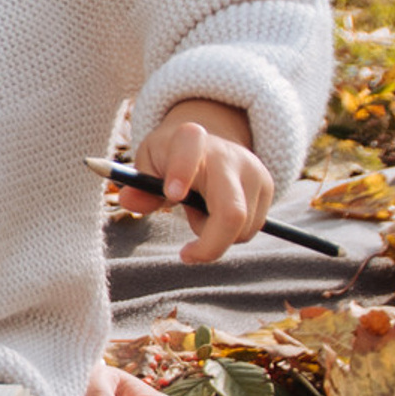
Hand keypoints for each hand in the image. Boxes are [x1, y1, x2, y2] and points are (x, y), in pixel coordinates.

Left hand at [117, 98, 273, 264]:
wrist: (208, 143)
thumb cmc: (170, 158)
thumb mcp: (149, 165)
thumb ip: (140, 186)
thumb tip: (128, 201)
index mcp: (190, 140)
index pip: (189, 149)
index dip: (181, 172)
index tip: (171, 196)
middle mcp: (228, 153)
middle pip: (231, 212)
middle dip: (210, 244)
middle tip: (186, 255)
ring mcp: (253, 170)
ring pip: (240, 228)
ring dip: (215, 234)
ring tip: (199, 210)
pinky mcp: (267, 186)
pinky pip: (250, 228)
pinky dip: (230, 233)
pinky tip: (216, 212)